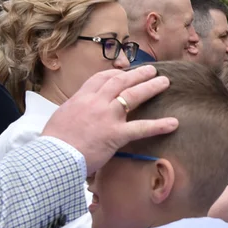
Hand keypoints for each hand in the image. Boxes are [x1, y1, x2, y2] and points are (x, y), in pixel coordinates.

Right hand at [42, 65, 178, 172]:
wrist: (53, 156)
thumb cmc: (53, 143)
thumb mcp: (60, 118)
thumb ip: (73, 112)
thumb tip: (77, 114)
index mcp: (80, 98)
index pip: (101, 78)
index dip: (115, 74)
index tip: (125, 72)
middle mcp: (96, 102)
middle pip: (120, 81)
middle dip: (138, 74)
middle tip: (152, 71)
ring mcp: (107, 116)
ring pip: (132, 96)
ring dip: (150, 87)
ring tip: (164, 82)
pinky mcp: (115, 135)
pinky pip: (141, 128)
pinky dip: (159, 125)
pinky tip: (173, 123)